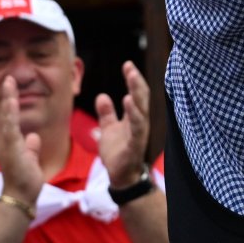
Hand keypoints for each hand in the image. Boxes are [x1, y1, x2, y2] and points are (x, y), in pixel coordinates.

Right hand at [0, 76, 45, 206]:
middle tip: (8, 78)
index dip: (10, 101)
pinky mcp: (11, 149)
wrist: (21, 195)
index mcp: (10, 141)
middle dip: (7, 95)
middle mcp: (5, 140)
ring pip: (6, 117)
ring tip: (9, 83)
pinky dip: (10, 114)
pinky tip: (11, 102)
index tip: (12, 85)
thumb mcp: (30, 158)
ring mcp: (6, 144)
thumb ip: (30, 147)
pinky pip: (11, 128)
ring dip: (8, 99)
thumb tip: (33, 137)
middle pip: (5, 113)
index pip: (9, 117)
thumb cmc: (25, 179)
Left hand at [97, 61, 152, 190]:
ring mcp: (139, 133)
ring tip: (131, 78)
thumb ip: (107, 114)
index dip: (133, 79)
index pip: (136, 94)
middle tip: (130, 67)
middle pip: (141, 98)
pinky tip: (128, 101)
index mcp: (134, 118)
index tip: (127, 65)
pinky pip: (136, 127)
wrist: (120, 177)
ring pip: (140, 109)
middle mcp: (140, 123)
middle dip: (136, 82)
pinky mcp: (135, 145)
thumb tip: (102, 96)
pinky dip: (133, 114)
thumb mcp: (108, 130)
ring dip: (136, 93)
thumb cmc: (118, 153)